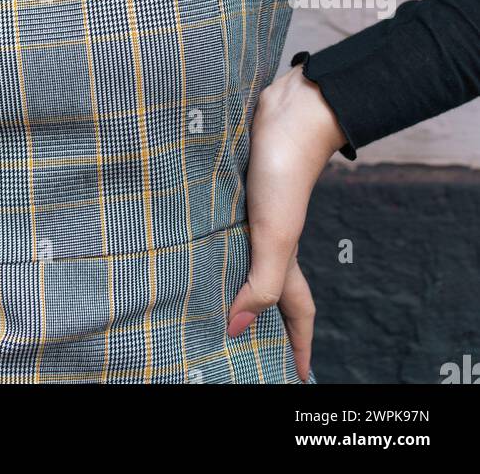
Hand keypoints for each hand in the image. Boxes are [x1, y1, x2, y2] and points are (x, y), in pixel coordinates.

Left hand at [226, 63, 347, 381]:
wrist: (289, 108)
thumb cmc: (284, 170)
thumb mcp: (276, 233)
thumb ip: (262, 282)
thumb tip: (237, 329)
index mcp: (283, 253)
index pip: (295, 310)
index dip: (298, 345)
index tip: (298, 376)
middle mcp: (269, 234)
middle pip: (267, 286)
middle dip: (261, 318)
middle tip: (243, 346)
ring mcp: (251, 208)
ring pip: (240, 253)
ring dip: (228, 276)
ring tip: (202, 298)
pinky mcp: (233, 182)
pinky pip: (221, 220)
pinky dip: (209, 236)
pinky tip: (185, 235)